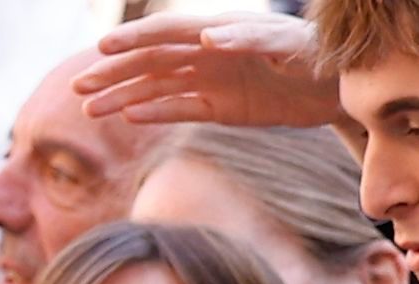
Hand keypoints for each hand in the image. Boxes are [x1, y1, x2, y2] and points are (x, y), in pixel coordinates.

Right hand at [72, 12, 341, 127]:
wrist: (340, 88)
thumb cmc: (317, 56)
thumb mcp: (286, 44)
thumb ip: (246, 38)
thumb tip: (205, 37)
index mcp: (219, 31)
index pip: (167, 33)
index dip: (134, 39)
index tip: (102, 48)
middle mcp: (207, 54)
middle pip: (150, 62)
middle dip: (114, 73)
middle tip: (79, 88)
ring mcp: (210, 81)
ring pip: (155, 87)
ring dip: (122, 96)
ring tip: (90, 109)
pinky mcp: (218, 107)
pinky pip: (178, 110)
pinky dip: (154, 113)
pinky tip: (128, 118)